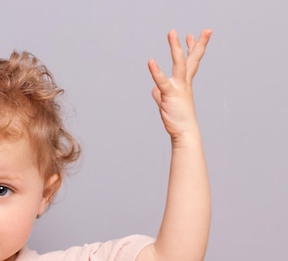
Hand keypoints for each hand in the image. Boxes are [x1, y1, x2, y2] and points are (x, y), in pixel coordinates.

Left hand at [148, 29, 211, 143]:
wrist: (184, 132)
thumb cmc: (177, 120)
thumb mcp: (166, 104)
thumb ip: (160, 94)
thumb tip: (154, 89)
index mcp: (184, 84)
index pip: (189, 63)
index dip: (191, 49)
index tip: (191, 36)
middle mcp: (184, 83)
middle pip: (192, 60)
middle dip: (198, 44)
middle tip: (206, 29)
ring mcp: (178, 88)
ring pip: (179, 64)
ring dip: (176, 47)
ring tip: (172, 33)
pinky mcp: (170, 95)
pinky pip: (162, 81)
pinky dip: (156, 71)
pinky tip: (151, 61)